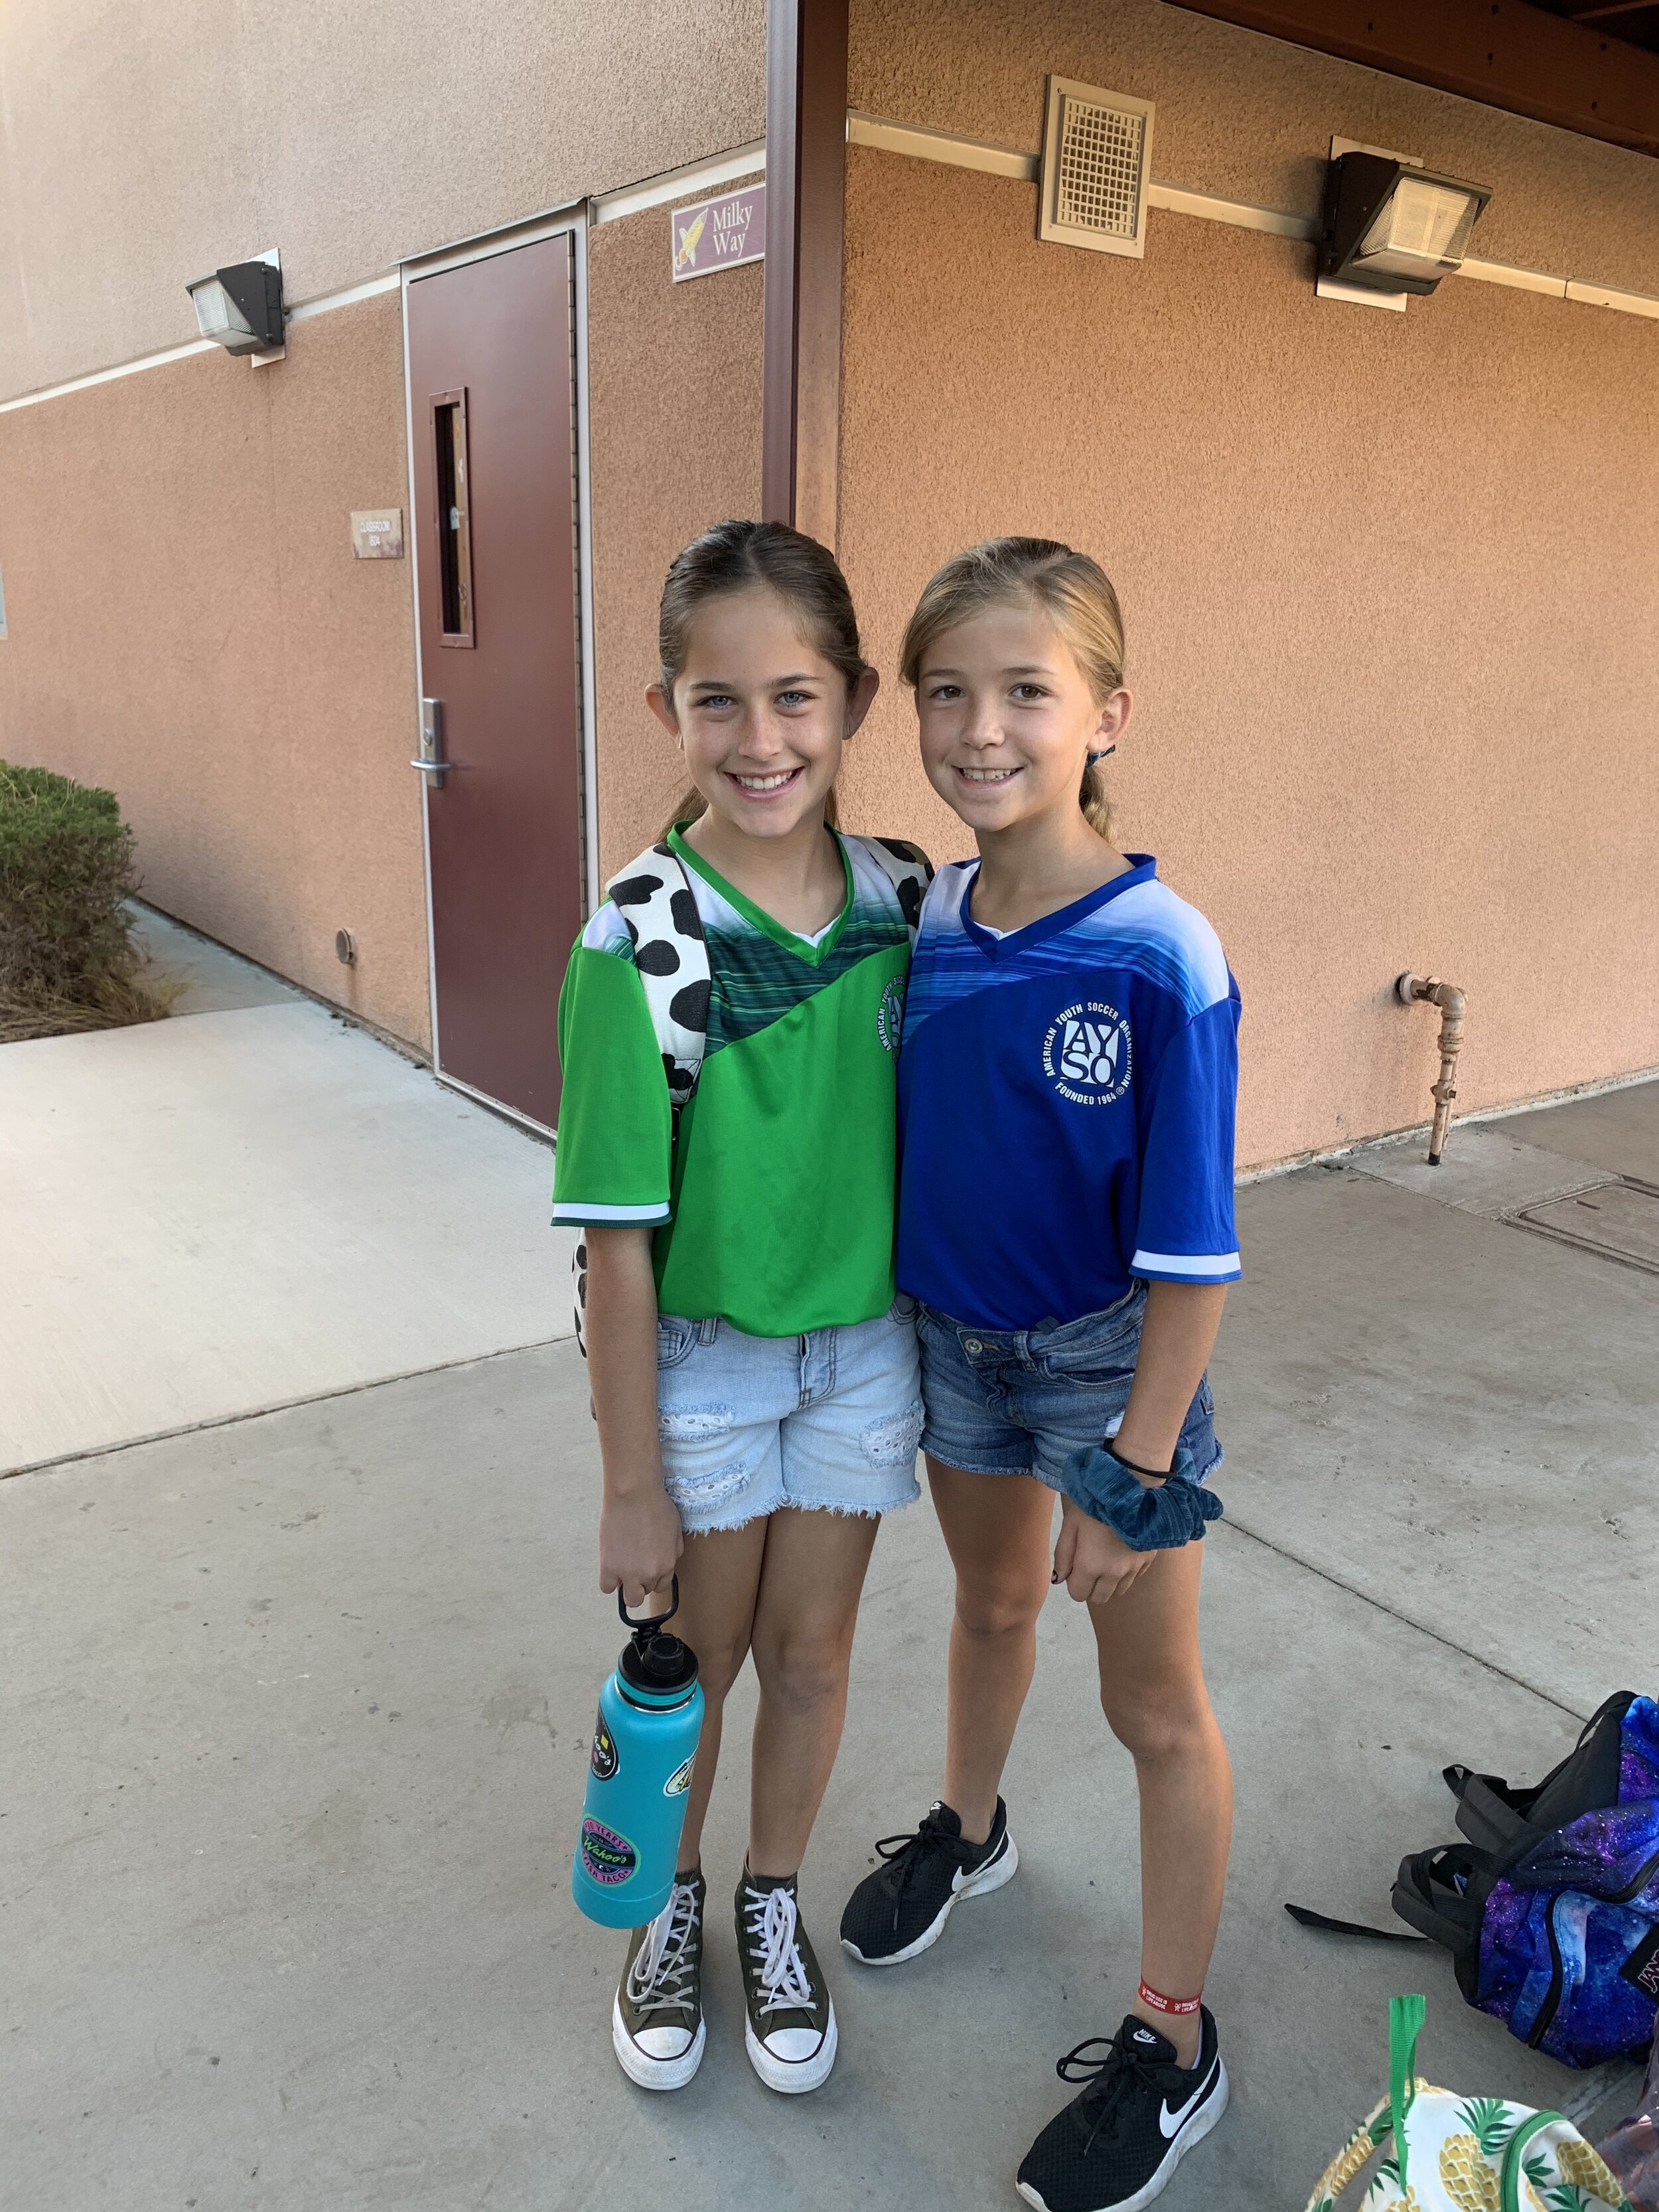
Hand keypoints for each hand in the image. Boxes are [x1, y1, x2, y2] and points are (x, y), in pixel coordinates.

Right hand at [599, 1485, 683, 1608]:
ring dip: (626, 1585)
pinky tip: (611, 1565)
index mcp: (667, 1564)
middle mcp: (650, 1573)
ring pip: (629, 1598)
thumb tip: (666, 1561)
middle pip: (645, 1593)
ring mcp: (629, 1572)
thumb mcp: (676, 1529)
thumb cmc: (655, 1504)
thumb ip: (673, 1551)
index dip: (653, 1577)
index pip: (662, 1586)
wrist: (634, 1493)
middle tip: (634, 1566)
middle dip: (641, 1583)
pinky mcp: (609, 1566)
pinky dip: (609, 1580)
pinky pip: (607, 1587)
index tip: (647, 1567)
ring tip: (622, 1567)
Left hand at [1052, 1493, 1160, 1605]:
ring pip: (1119, 1591)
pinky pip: (1135, 1577)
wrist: (1130, 1487)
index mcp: (1091, 1565)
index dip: (1074, 1582)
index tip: (1076, 1565)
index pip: (1078, 1595)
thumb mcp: (1070, 1524)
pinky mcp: (1149, 1560)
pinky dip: (1127, 1571)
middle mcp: (1114, 1574)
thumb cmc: (1095, 1502)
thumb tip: (1059, 1579)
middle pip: (1100, 1598)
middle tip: (1090, 1563)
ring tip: (1107, 1556)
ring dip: (1110, 1581)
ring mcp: (1134, 1568)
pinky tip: (1123, 1550)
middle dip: (1091, 1586)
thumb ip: (1062, 1555)